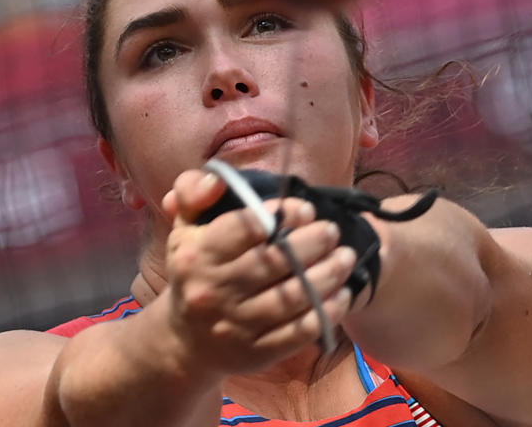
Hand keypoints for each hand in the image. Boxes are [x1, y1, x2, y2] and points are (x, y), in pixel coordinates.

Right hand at [159, 169, 355, 376]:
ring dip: (327, 275)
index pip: (243, 228)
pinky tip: (342, 294)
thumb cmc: (195, 271)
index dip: (280, 215)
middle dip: (312, 243)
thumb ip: (194, 191)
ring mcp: (235, 326)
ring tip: (346, 257)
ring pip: (291, 298)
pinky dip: (326, 312)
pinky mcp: (256, 353)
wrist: (185, 341)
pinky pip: (298, 332)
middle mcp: (213, 291)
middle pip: (273, 262)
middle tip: (333, 230)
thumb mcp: (185, 227)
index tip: (306, 208)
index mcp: (196, 255)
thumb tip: (219, 179)